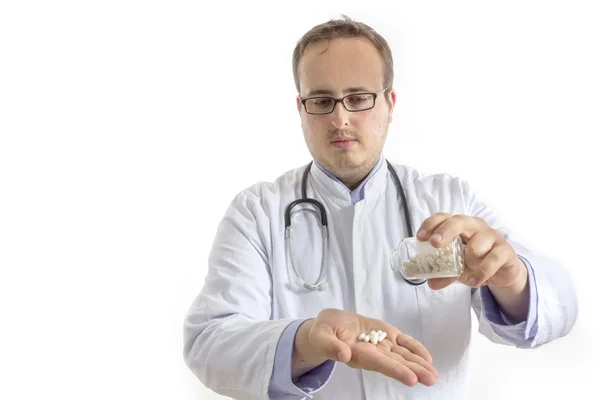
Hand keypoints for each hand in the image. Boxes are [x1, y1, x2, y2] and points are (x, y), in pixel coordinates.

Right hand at [294, 308, 437, 386]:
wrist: (330, 325)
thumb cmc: (323, 331)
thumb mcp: (320, 335)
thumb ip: (329, 345)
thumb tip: (343, 354)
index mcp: (357, 354)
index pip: (378, 363)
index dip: (394, 370)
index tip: (410, 378)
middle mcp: (373, 353)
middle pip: (395, 363)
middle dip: (413, 370)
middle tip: (430, 379)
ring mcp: (381, 344)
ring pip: (402, 355)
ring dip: (418, 364)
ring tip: (433, 374)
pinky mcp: (386, 334)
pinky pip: (403, 343)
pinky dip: (415, 349)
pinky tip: (427, 358)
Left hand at [416, 213, 525, 289]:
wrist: (503, 273)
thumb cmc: (476, 262)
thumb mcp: (457, 269)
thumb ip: (445, 274)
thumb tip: (431, 283)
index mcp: (460, 226)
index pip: (444, 217)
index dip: (431, 224)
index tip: (420, 237)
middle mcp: (476, 226)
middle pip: (459, 221)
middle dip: (445, 231)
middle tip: (434, 244)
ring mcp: (492, 236)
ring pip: (477, 243)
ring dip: (469, 259)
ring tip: (469, 267)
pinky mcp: (505, 249)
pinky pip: (492, 259)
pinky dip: (482, 272)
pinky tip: (474, 280)